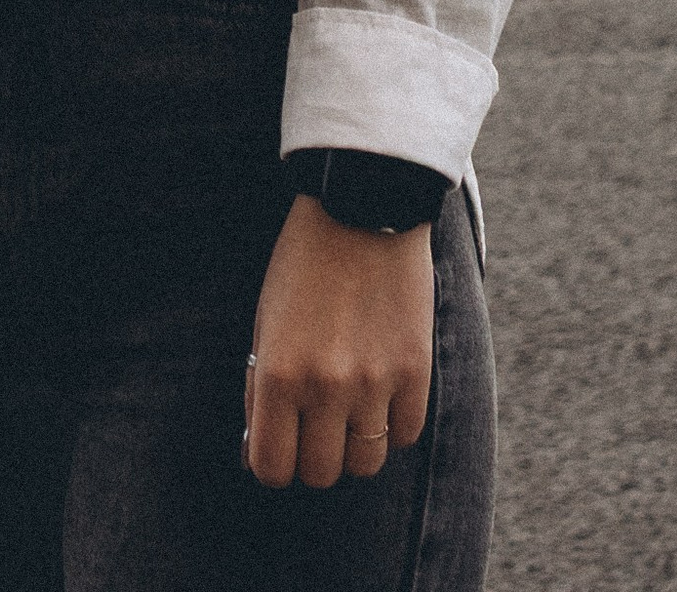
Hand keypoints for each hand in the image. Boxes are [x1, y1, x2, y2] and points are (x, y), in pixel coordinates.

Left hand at [242, 193, 434, 490]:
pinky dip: (392, 424)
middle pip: (320, 473)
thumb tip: (262, 445)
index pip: (271, 468)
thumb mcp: (265, 319)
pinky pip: (404, 435)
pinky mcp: (415, 371)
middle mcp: (324, 387)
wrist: (363, 204)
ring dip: (355, 445)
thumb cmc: (303, 261)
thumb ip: (262, 386)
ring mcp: (374, 382)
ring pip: (365, 463)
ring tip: (350, 410)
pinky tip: (382, 393)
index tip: (280, 445)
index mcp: (277, 373)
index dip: (273, 463)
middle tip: (315, 426)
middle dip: (313, 456)